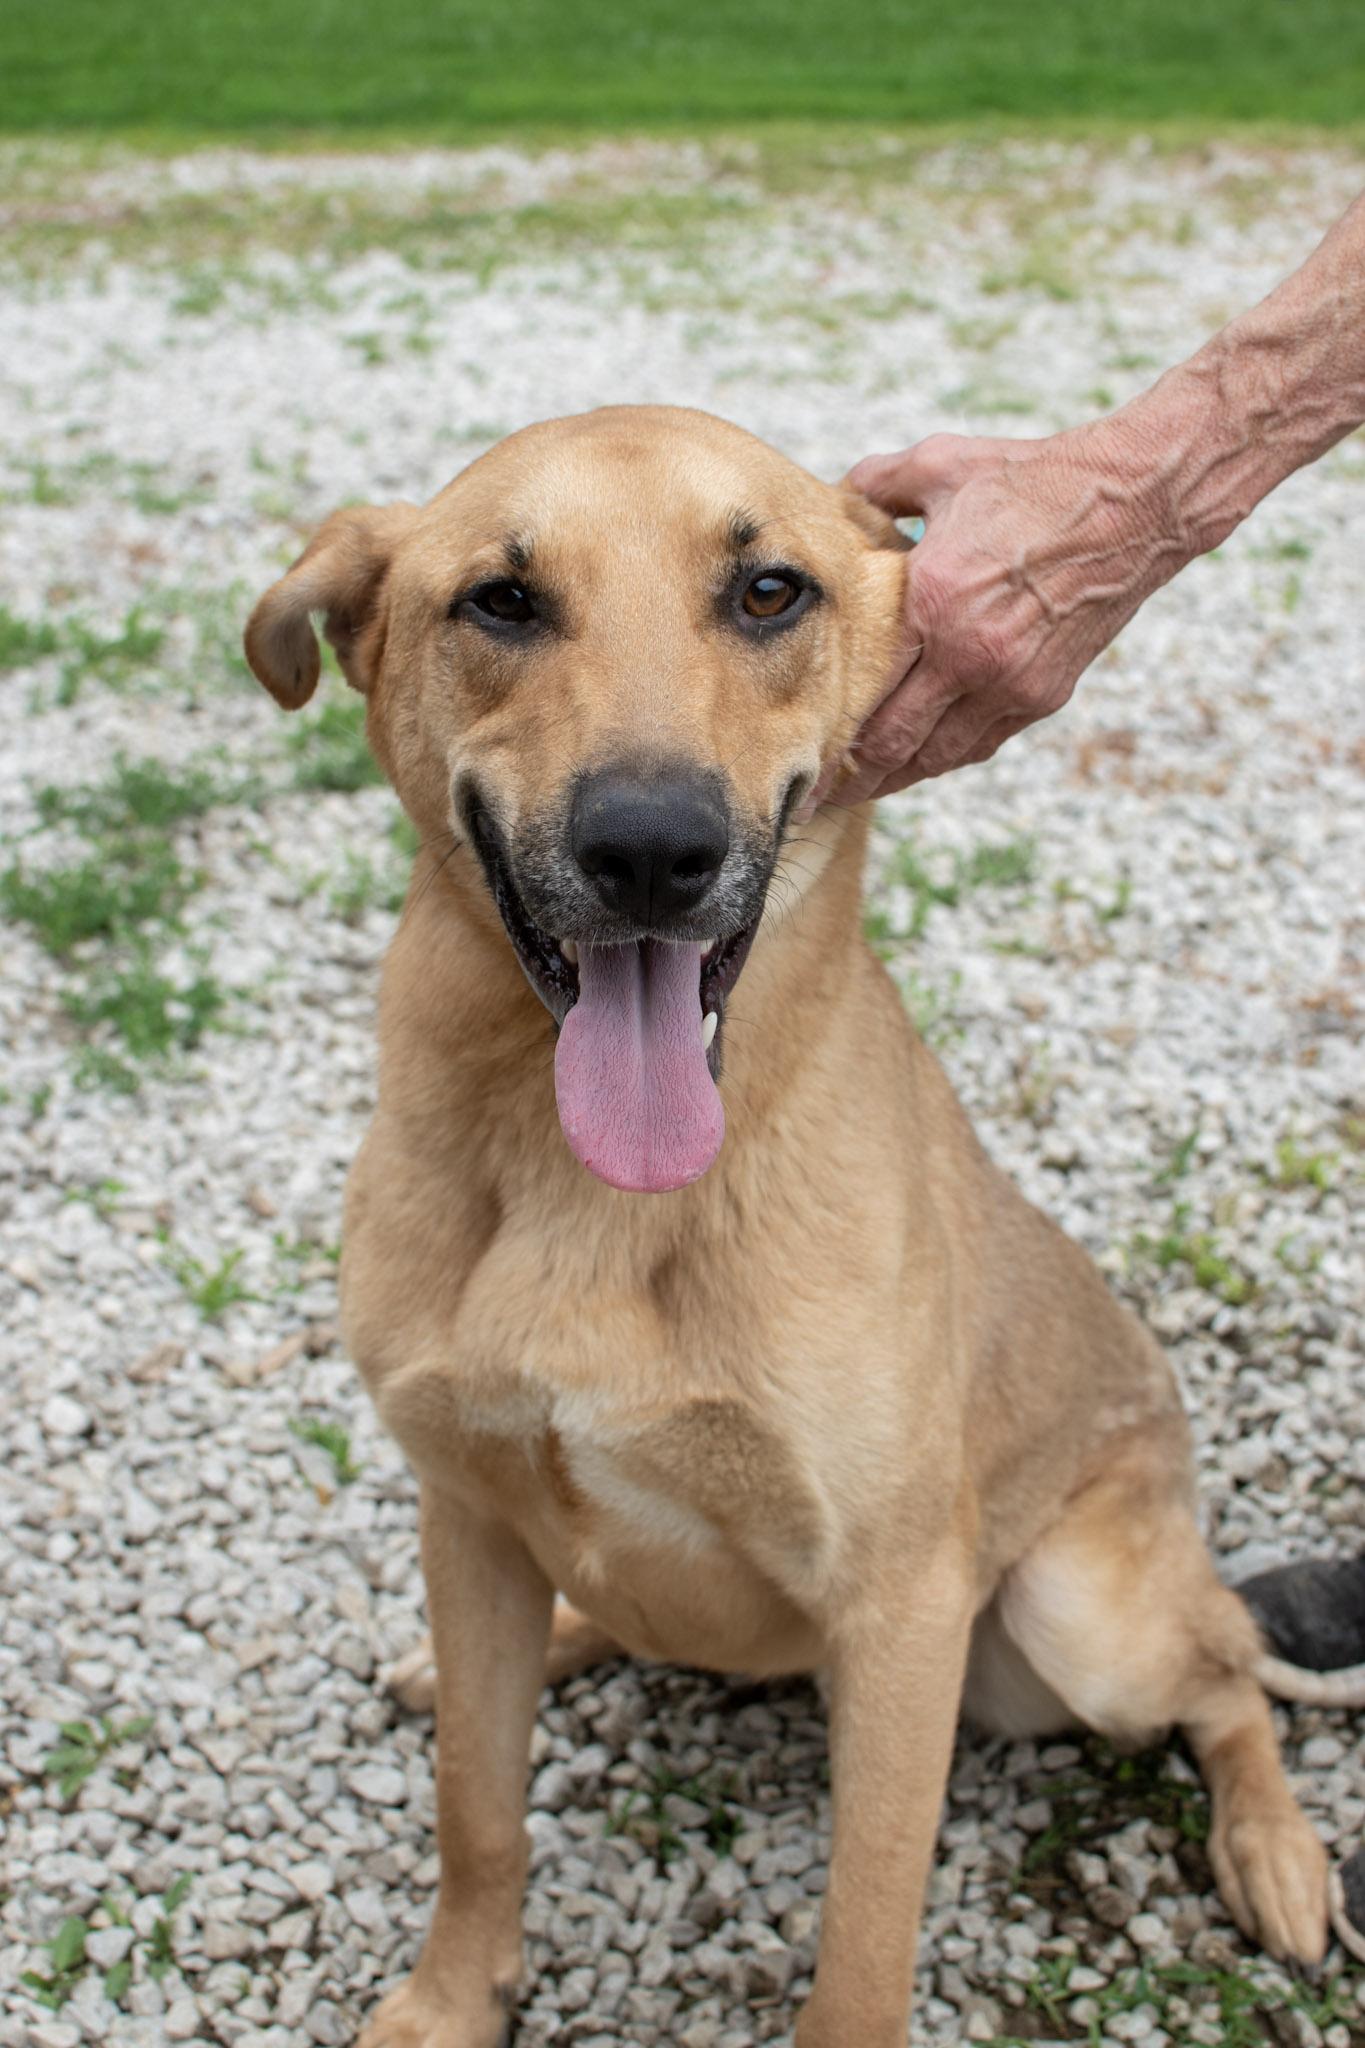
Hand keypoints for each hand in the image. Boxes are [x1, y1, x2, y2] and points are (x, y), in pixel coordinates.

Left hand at [822, 414, 1193, 804]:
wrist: (1135, 504)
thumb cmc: (1035, 480)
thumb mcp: (943, 465)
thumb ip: (878, 484)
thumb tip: (835, 491)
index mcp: (935, 604)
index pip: (866, 690)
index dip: (829, 734)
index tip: (803, 754)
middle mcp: (971, 657)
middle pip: (895, 743)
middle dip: (852, 777)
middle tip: (818, 797)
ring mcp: (1012, 683)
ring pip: (939, 756)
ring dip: (897, 777)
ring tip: (862, 789)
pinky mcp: (1045, 694)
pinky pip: (981, 743)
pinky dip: (945, 756)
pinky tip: (920, 759)